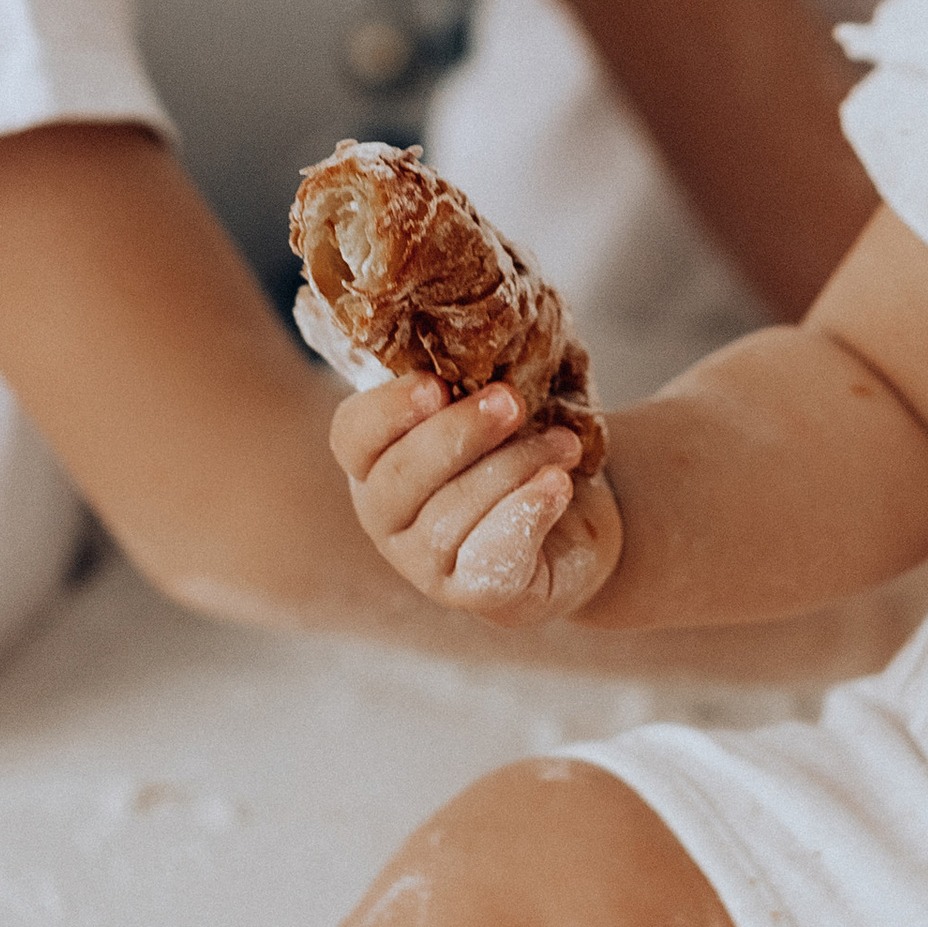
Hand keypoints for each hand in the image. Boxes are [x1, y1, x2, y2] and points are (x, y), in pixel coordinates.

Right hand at [329, 375, 623, 625]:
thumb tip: (475, 332)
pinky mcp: (475, 593)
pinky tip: (556, 485)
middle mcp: (387, 515)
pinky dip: (525, 515)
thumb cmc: (518, 444)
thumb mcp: (490, 404)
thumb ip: (470, 378)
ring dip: (512, 468)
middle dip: (458, 434)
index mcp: (377, 458)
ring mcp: (423, 562)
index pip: (353, 436)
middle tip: (512, 400)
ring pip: (449, 518)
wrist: (574, 515)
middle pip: (399, 479)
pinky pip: (489, 559)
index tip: (434, 383)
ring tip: (563, 443)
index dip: (387, 411)